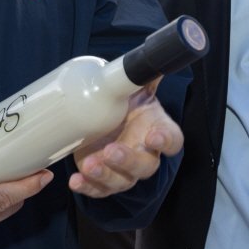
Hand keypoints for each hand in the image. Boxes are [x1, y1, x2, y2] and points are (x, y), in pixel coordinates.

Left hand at [69, 80, 182, 197]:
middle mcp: (145, 154)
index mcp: (158, 131)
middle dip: (128, 160)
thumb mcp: (134, 91)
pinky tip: (76, 181)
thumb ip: (139, 77)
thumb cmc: (127, 107)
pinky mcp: (103, 179)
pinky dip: (87, 187)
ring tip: (90, 165)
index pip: (172, 141)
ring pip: (121, 180)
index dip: (166, 141)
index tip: (155, 137)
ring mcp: (124, 170)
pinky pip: (99, 190)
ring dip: (105, 175)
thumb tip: (145, 59)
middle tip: (112, 151)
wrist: (108, 121)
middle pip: (145, 166)